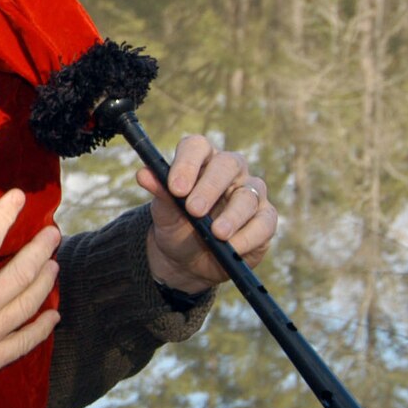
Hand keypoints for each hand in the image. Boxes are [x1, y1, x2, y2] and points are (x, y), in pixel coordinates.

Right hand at [0, 190, 60, 407]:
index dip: (4, 215)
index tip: (18, 198)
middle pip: (21, 272)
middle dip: (41, 248)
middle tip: (54, 233)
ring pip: (29, 304)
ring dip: (45, 281)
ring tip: (54, 265)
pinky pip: (26, 342)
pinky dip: (42, 327)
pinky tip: (52, 316)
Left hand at [136, 134, 277, 294]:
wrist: (187, 260)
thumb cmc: (176, 227)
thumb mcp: (164, 213)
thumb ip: (159, 193)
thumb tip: (143, 174)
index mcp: (201, 161)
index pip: (197, 146)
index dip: (187, 163)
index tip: (175, 188)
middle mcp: (230, 171)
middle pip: (227, 165)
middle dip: (210, 187)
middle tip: (193, 210)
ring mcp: (251, 193)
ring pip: (248, 195)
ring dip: (232, 215)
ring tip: (217, 233)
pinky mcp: (264, 219)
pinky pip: (263, 222)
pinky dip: (248, 236)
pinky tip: (233, 247)